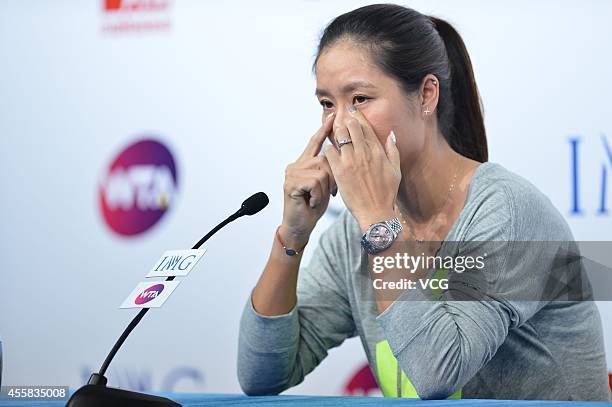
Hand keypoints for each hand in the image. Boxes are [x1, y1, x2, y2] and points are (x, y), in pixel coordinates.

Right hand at [280, 112, 336, 246]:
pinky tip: (311, 202)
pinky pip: (316, 182)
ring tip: (316, 199)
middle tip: (326, 194)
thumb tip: (339, 154)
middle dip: (331, 179)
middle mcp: (296, 165)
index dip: (324, 129)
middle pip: (325, 159)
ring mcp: (292, 173)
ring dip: (325, 189)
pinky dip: (318, 195)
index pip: (315, 142)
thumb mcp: (325, 184)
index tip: (332, 116)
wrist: (299, 226)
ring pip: (322, 171)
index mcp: (304, 163)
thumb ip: (329, 168)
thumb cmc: (313, 206)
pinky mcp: (291, 183)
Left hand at [323, 107, 400, 231]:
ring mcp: (351, 161)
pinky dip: (329, 149)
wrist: (376, 212)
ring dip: (336, 133)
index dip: (357, 116)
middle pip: (351, 126)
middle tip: (340, 120)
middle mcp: (364, 153)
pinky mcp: (340, 171)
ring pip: (339, 135)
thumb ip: (392, 150)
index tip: (351, 110)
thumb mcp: (395, 170)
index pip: (365, 127)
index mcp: (377, 151)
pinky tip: (329, 152)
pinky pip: (330, 151)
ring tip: (333, 133)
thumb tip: (390, 134)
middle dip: (345, 121)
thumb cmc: (387, 194)